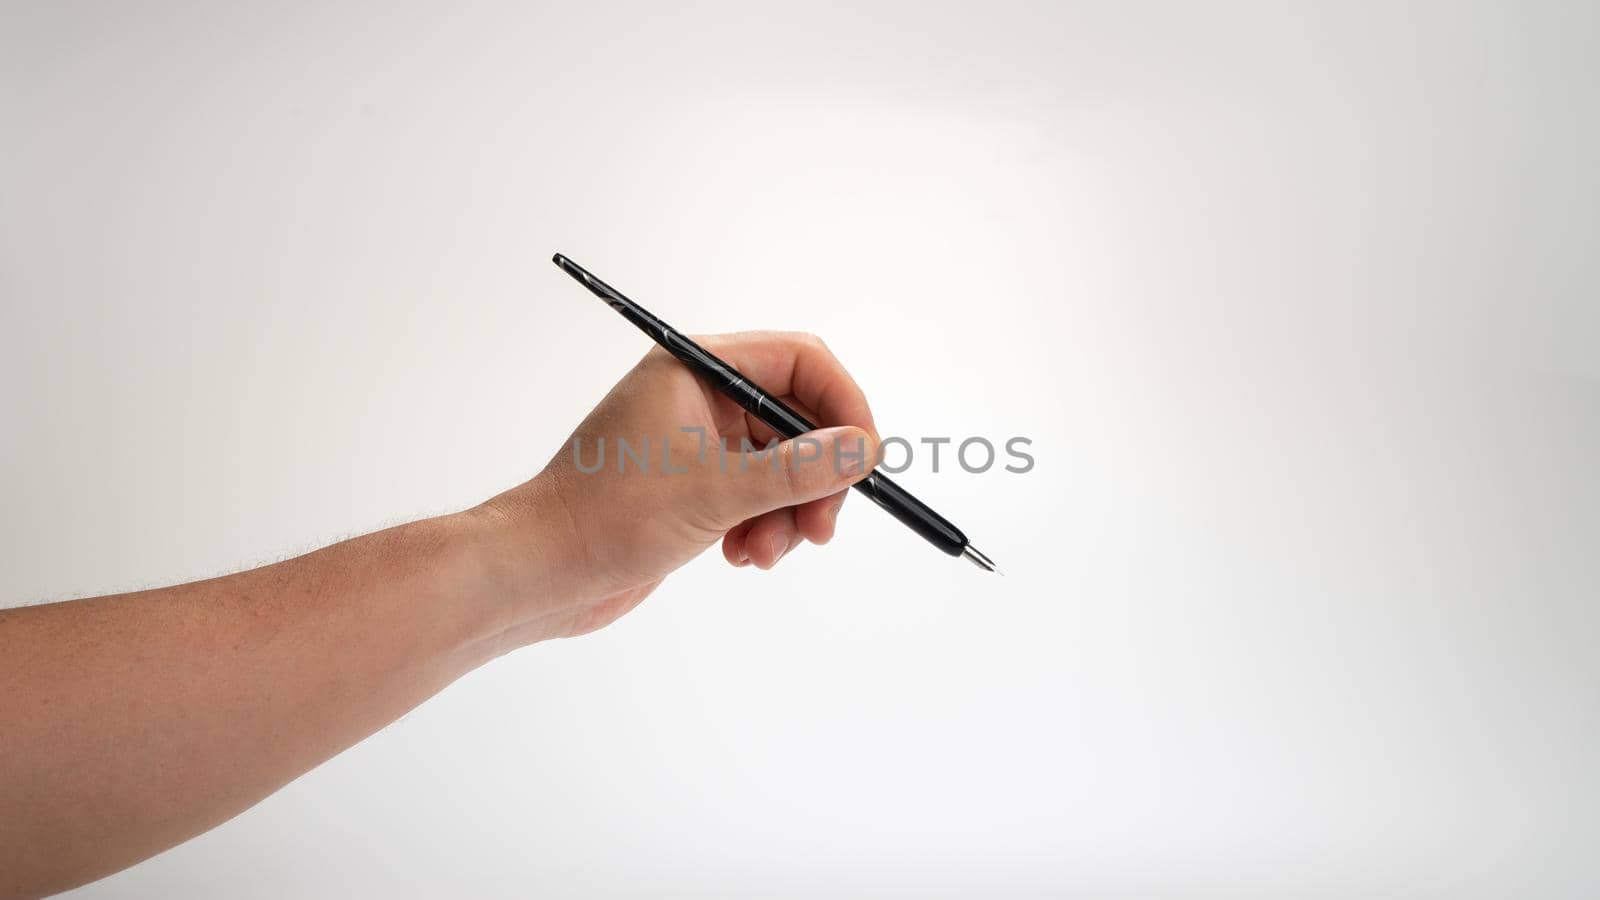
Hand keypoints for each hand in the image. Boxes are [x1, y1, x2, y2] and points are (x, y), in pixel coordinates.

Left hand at [475, 332, 880, 643]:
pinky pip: (756, 496)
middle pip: (798, 419)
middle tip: (822, 527)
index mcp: (695, 369)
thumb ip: (797, 470)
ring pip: (781, 465)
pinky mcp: (692, 487)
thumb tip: (862, 449)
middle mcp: (698, 397)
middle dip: (817, 476)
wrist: (539, 572)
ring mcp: (696, 443)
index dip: (843, 406)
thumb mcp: (715, 493)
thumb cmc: (605, 518)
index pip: (799, 361)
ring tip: (765, 552)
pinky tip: (741, 557)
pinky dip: (763, 528)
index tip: (865, 459)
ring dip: (788, 512)